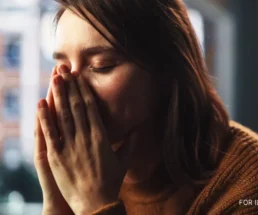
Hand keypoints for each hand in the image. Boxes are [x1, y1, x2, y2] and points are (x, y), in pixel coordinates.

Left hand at [37, 66, 133, 214]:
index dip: (83, 91)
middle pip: (75, 106)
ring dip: (58, 95)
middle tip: (63, 69)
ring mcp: (70, 145)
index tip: (79, 77)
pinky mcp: (57, 155)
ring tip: (53, 78)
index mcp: (101, 136)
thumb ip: (131, 142)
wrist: (96, 203)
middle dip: (69, 86)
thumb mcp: (124, 160)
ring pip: (63, 115)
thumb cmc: (111, 182)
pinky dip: (44, 116)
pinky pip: (50, 132)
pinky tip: (41, 102)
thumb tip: (139, 128)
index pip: (91, 108)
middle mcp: (85, 137)